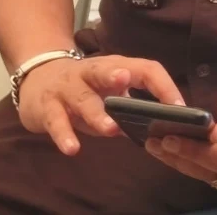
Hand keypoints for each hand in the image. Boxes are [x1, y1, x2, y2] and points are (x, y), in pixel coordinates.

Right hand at [16, 55, 182, 155]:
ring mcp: (67, 87)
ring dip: (96, 112)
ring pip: (82, 97)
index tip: (179, 107)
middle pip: (104, 70)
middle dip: (115, 76)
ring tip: (110, 128)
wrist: (37, 81)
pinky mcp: (47, 106)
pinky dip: (64, 134)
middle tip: (126, 81)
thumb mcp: (108, 95)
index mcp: (115, 68)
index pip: (143, 69)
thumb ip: (130, 110)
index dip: (162, 85)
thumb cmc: (84, 91)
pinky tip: (72, 148)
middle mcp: (90, 72)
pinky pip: (56, 120)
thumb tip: (160, 130)